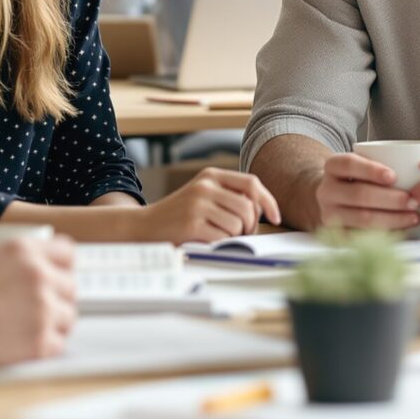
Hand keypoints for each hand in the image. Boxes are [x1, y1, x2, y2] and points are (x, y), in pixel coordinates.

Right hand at [0, 237, 76, 373]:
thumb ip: (18, 260)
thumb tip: (41, 268)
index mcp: (24, 249)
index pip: (67, 251)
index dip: (62, 265)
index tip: (57, 275)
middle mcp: (39, 275)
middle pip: (71, 286)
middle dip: (58, 297)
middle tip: (40, 306)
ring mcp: (43, 308)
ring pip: (69, 316)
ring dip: (55, 322)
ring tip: (33, 326)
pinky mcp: (41, 341)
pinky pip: (58, 344)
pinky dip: (45, 346)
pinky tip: (26, 343)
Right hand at [140, 168, 280, 241]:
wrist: (144, 226)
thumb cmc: (180, 214)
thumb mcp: (203, 194)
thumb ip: (229, 195)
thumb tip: (263, 209)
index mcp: (210, 175)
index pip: (252, 183)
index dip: (268, 201)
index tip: (275, 217)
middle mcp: (205, 186)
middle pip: (248, 207)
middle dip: (251, 226)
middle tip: (241, 234)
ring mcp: (198, 205)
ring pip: (238, 224)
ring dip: (235, 236)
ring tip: (219, 236)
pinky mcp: (192, 224)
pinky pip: (224, 237)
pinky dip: (222, 243)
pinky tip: (208, 241)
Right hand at [313, 153, 419, 231]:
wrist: (335, 201)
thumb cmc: (360, 179)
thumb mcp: (364, 164)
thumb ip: (388, 160)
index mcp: (332, 167)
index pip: (348, 164)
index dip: (371, 170)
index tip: (394, 176)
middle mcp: (326, 191)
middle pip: (359, 194)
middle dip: (390, 199)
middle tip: (414, 201)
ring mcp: (329, 215)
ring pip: (362, 219)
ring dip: (392, 219)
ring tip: (414, 217)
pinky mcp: (337, 236)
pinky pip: (363, 238)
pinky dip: (386, 235)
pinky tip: (403, 231)